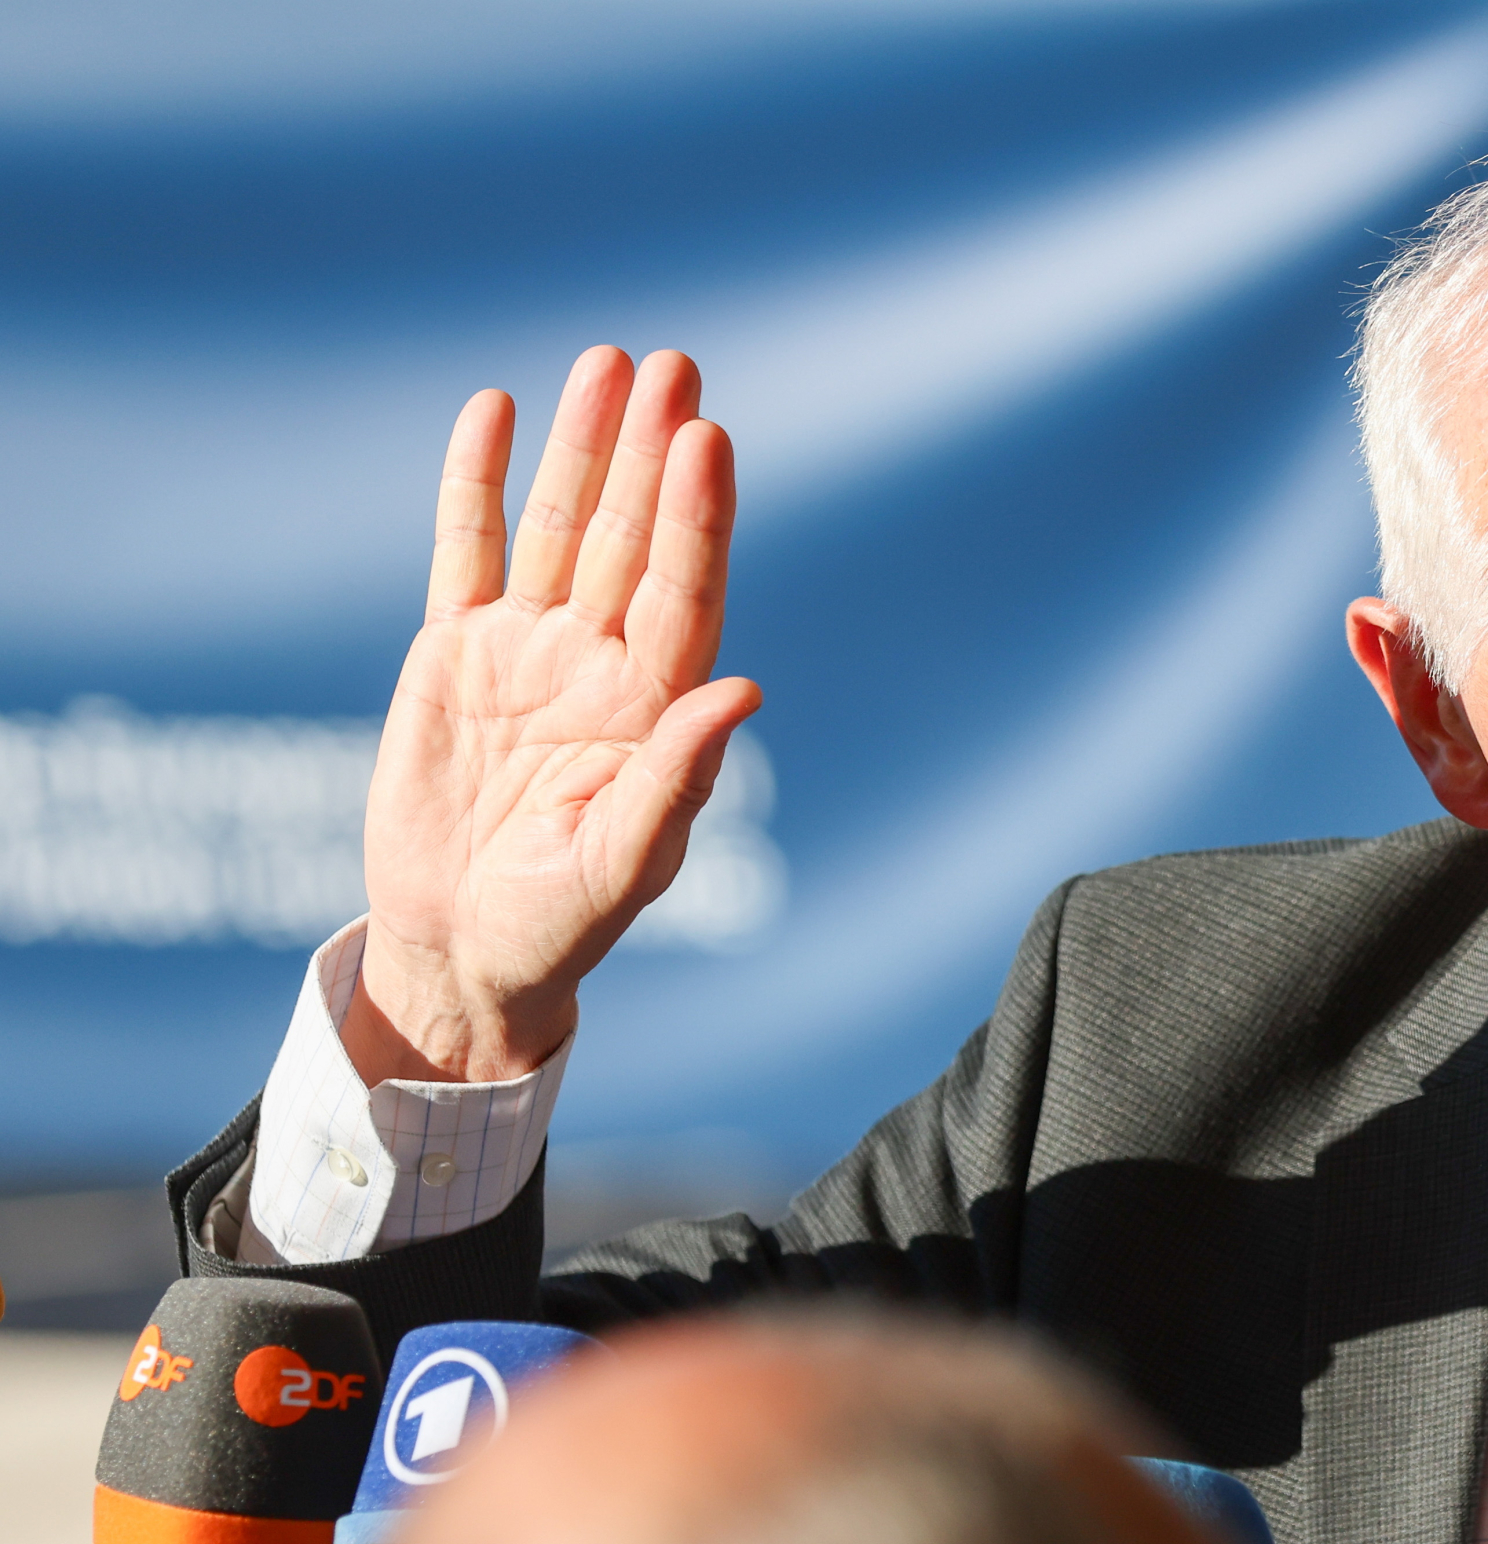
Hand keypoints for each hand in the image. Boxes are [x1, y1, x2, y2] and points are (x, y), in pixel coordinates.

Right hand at [345, 347, 758, 1084]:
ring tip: (606, 361)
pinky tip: (496, 411)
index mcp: (654, 710)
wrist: (464, 948)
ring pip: (562, 527)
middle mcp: (602, 664)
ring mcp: (529, 649)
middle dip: (653, 453)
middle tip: (674, 365)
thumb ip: (675, 780)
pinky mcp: (455, 651)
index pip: (686, 592)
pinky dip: (479, 482)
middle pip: (635, 539)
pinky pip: (468, 549)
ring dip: (585, 447)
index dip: (698, 517)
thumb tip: (742, 690)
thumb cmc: (559, 925)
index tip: (707, 440)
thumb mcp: (623, 865)